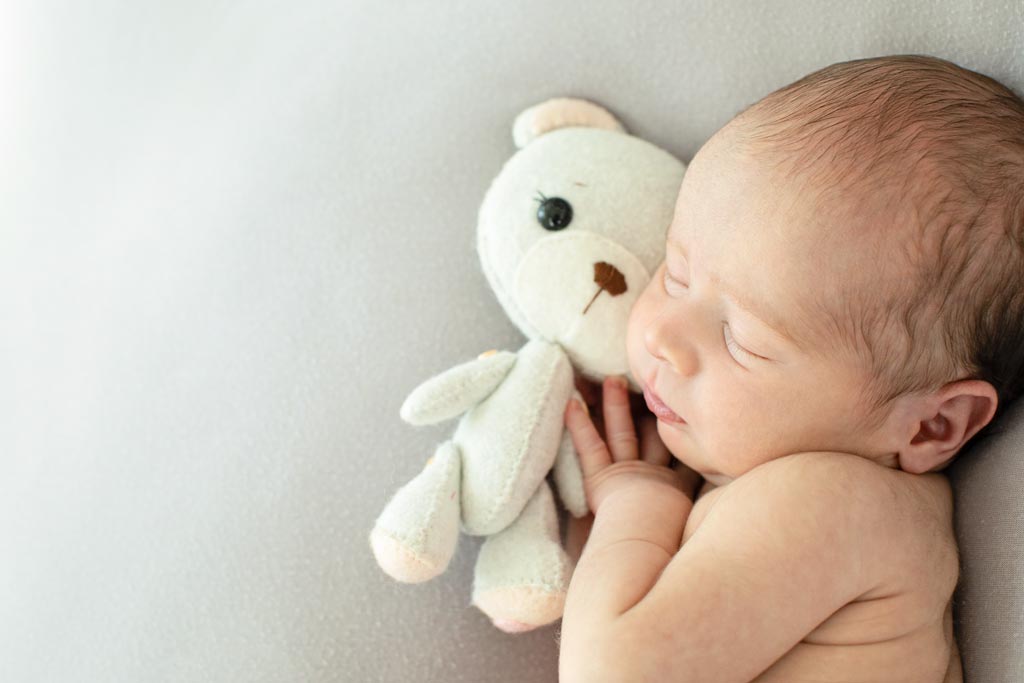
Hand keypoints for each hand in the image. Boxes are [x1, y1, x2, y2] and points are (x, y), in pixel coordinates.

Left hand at [564, 374, 699, 560]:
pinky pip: (589, 447)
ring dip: (615, 405)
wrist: (650, 551)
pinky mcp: (602, 479)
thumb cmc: (671, 546)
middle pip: (653, 433)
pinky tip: (571, 403)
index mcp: (678, 488)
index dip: (681, 428)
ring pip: (621, 432)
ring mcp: (628, 474)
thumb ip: (716, 507)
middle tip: (650, 379)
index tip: (683, 403)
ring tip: (610, 379)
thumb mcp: (700, 526)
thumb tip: (756, 499)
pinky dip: (579, 425)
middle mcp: (655, 475)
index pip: (680, 451)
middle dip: (652, 406)